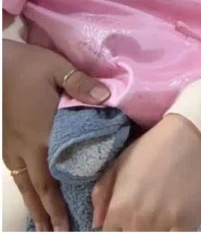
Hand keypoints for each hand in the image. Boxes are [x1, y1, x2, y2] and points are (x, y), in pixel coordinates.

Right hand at [2, 40, 110, 231]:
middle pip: (38, 188)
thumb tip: (106, 98)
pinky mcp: (6, 142)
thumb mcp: (58, 69)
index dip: (60, 202)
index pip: (52, 177)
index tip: (70, 223)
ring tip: (44, 227)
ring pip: (24, 184)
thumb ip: (82, 85)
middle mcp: (25, 147)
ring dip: (35, 206)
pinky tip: (32, 195)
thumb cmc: (27, 65)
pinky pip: (17, 172)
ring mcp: (12, 147)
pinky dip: (26, 188)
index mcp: (40, 135)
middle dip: (48, 214)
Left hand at [94, 114, 200, 230]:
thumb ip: (101, 195)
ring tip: (160, 217)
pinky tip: (174, 224)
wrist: (194, 136)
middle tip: (145, 216)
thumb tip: (97, 223)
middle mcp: (138, 221)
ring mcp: (163, 224)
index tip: (126, 221)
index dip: (118, 229)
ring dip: (155, 230)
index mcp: (119, 208)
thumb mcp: (119, 163)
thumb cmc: (154, 147)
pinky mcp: (187, 223)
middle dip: (135, 229)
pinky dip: (172, 232)